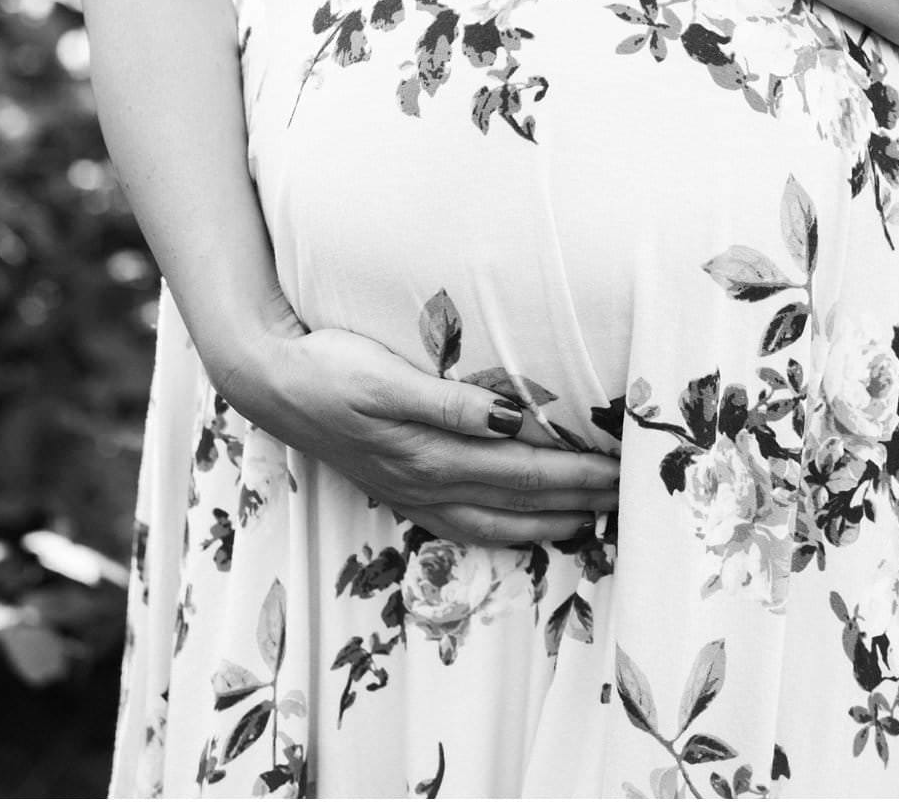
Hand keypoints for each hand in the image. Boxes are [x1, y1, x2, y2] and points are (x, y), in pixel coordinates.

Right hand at [214, 312, 620, 548]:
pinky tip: (520, 528)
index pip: (525, 470)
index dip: (578, 473)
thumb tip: (510, 420)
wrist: (269, 382)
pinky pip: (465, 524)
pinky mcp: (399, 489)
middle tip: (629, 495)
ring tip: (592, 520)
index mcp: (431, 455)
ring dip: (549, 522)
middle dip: (579, 499)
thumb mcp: (386, 378)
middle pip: (520, 500)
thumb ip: (449, 404)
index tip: (622, 468)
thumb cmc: (329, 367)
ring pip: (496, 522)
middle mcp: (427, 483)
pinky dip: (504, 531)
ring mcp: (412, 493)